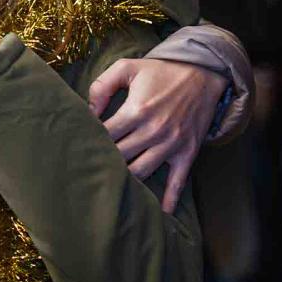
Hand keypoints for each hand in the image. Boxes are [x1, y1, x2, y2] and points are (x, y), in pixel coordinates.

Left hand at [89, 58, 227, 213]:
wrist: (203, 75)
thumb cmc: (160, 72)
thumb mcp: (128, 67)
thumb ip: (102, 86)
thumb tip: (88, 110)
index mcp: (136, 111)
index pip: (105, 135)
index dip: (89, 141)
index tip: (78, 147)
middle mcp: (154, 131)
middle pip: (120, 156)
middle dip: (102, 162)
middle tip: (86, 169)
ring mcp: (172, 144)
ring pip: (142, 172)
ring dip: (126, 180)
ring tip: (108, 187)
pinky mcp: (187, 152)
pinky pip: (178, 181)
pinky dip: (169, 198)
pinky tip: (159, 213)